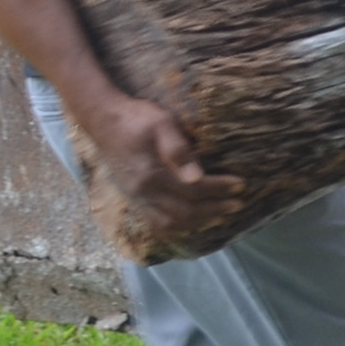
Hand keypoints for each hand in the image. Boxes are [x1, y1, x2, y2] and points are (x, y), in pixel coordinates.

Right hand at [82, 93, 244, 237]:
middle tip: (237, 204)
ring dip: (198, 222)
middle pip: (184, 211)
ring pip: (169, 224)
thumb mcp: (161, 123)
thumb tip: (196, 177)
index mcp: (151, 174)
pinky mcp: (132, 198)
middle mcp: (142, 192)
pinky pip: (154, 223)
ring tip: (220, 216)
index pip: (193, 189)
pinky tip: (192, 223)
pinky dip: (176, 227)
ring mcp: (136, 198)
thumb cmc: (137, 117)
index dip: (219, 189)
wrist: (104, 119)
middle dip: (214, 209)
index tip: (240, 185)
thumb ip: (178, 150)